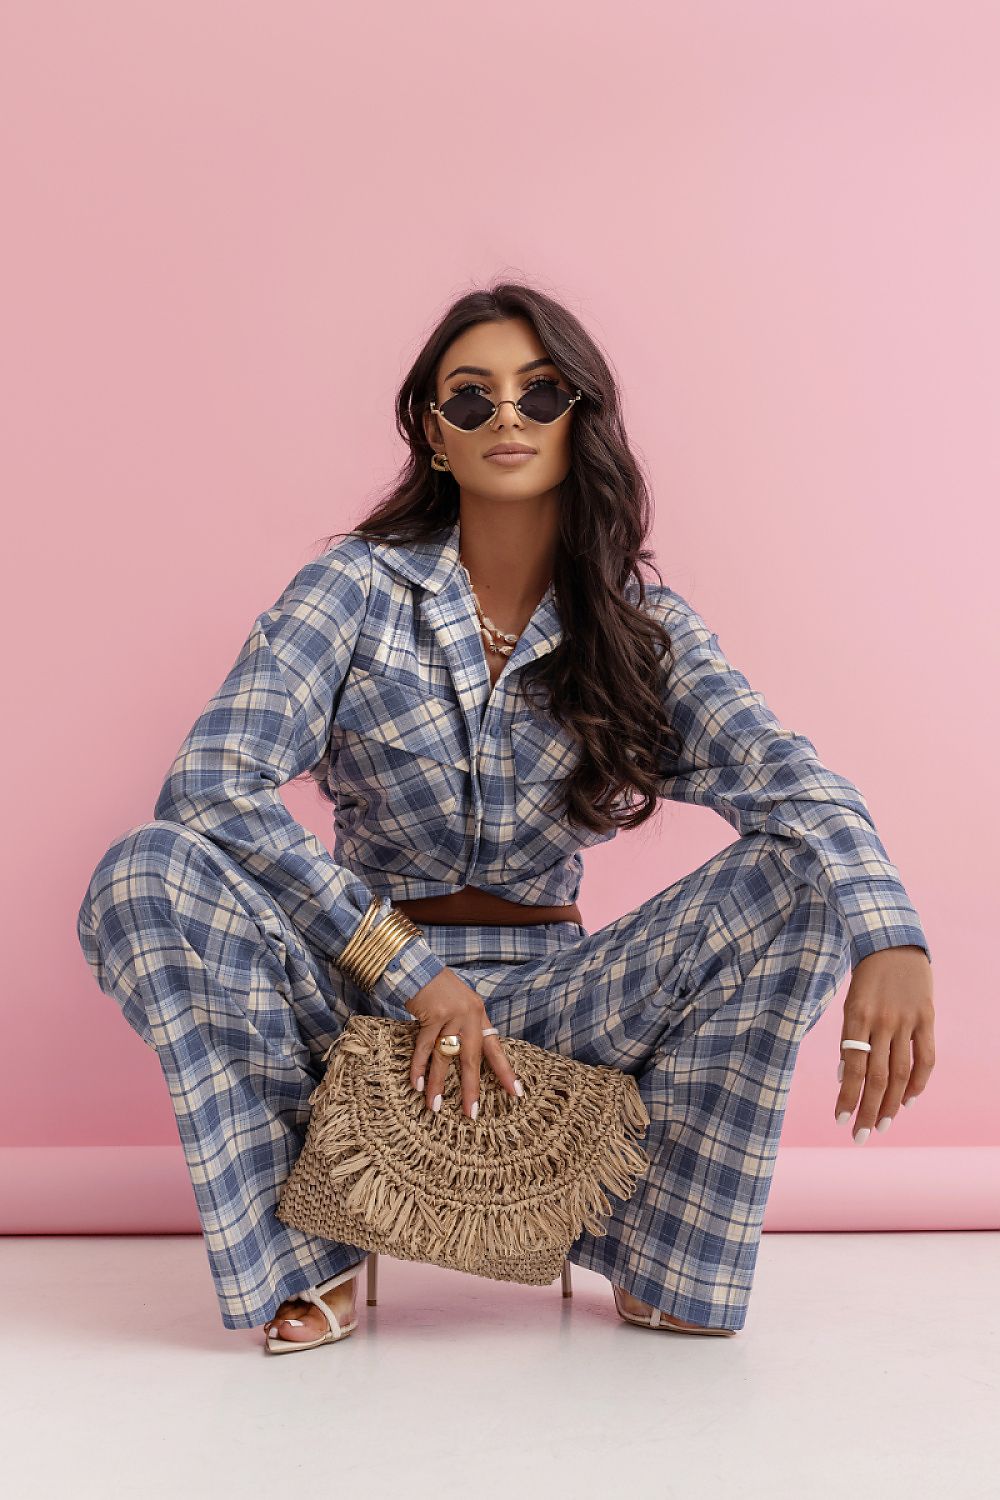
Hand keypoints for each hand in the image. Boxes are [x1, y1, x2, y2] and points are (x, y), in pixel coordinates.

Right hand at [404, 967, 521, 1117]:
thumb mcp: (460, 1004)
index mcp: (479, 1015)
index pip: (495, 1048)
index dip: (505, 1072)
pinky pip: (424, 1047)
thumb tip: (464, 1055)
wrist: (418, 967)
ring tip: (434, 1106)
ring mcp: (452, 1015)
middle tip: (471, 1112)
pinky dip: (418, 1066)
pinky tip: (415, 1083)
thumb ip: (465, 1026)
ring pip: (445, 1057)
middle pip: (472, 1059)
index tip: (516, 1093)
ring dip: (437, 1083)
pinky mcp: (433, 1015)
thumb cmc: (438, 988)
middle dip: (471, 1088)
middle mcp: (469, 1016)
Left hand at [834, 945, 934, 1141]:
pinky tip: (907, 1101)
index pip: (851, 1066)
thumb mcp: (850, 1003)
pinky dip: (918, 1083)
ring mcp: (906, 1020)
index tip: (840, 1120)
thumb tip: (844, 1076)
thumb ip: (849, 1038)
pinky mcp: (927, 1018)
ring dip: (891, 1104)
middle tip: (860, 1136)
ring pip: (900, 1073)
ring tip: (882, 1125)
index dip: (847, 1097)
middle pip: (875, 1076)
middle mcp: (882, 1021)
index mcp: (855, 1016)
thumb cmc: (866, 978)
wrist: (894, 942)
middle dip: (867, 1110)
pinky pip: (925, 1057)